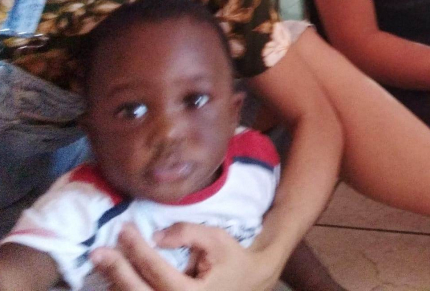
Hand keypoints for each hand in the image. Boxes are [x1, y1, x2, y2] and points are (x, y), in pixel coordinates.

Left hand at [90, 223, 279, 290]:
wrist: (248, 283)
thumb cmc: (231, 260)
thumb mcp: (216, 240)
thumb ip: (188, 233)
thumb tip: (156, 236)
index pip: (156, 270)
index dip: (137, 249)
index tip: (123, 229)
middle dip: (116, 271)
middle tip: (98, 252)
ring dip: (115, 283)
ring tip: (102, 262)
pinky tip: (114, 278)